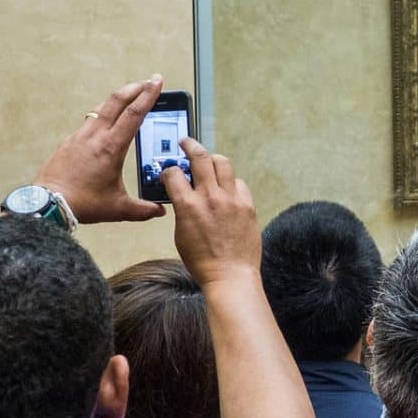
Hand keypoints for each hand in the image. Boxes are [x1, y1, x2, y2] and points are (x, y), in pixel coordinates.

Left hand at [35, 76, 167, 222]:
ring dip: (118, 99)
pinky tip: (107, 121)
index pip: (134, 114)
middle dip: (134, 88)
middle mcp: (95, 136)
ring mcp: (80, 136)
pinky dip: (103, 114)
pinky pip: (89, 120)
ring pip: (102, 107)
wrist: (49, 203)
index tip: (157, 81)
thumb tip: (160, 211)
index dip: (148, 95)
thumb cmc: (83, 203)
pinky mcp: (69, 141)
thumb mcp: (119, 208)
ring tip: (130, 97)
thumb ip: (143, 209)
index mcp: (111, 147)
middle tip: (148, 81)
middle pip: (116, 101)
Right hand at [163, 138, 259, 288]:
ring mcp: (232, 200)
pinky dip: (231, 183)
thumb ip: (182, 209)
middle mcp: (210, 197)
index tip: (169, 171)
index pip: (173, 173)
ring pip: (223, 163)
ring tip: (209, 162)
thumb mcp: (180, 234)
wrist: (230, 275)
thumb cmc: (202, 261)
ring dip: (213, 159)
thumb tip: (182, 195)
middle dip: (190, 145)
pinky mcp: (248, 205)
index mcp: (188, 205)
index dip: (169, 170)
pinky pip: (239, 183)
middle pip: (200, 157)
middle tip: (186, 142)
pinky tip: (227, 189)